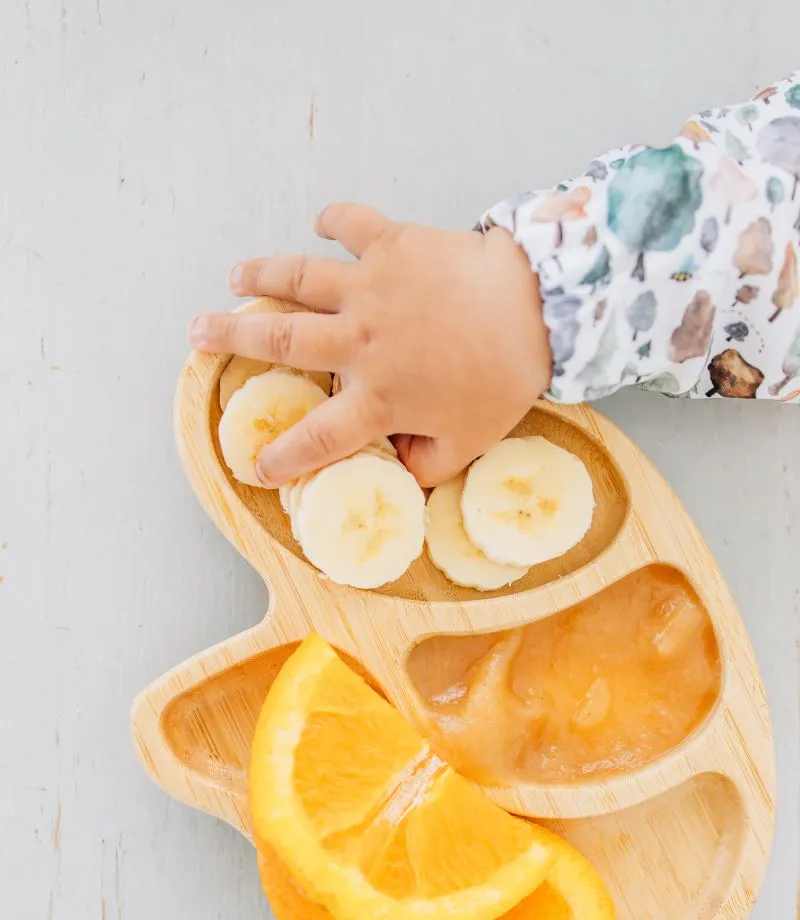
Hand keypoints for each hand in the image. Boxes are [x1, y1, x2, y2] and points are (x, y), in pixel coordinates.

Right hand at [188, 204, 551, 486]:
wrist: (537, 310)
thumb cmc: (502, 382)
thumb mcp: (465, 444)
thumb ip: (423, 463)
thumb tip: (397, 468)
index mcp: (377, 399)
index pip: (317, 438)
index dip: (283, 457)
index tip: (257, 467)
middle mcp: (359, 342)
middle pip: (280, 341)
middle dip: (232, 339)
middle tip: (196, 334)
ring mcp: (370, 288)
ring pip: (299, 278)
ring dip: (261, 275)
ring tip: (233, 277)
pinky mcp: (391, 244)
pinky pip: (352, 224)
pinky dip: (334, 220)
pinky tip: (320, 222)